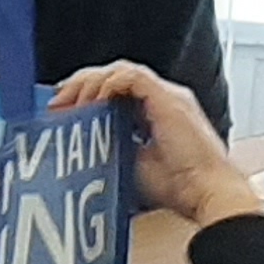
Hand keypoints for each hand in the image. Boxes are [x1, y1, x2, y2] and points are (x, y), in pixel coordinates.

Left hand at [53, 60, 263, 226]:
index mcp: (157, 113)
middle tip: (57, 103)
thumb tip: (84, 142)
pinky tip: (94, 100)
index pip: (116, 91)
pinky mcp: (169, 99)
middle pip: (115, 76)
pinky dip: (108, 83)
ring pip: (121, 70)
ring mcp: (168, 96)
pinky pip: (132, 76)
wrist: (206, 193)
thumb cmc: (178, 187)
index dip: (86, 95)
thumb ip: (114, 145)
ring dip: (90, 82)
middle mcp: (163, 99)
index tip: (62, 110)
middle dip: (81, 85)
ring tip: (71, 101)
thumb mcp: (133, 163)